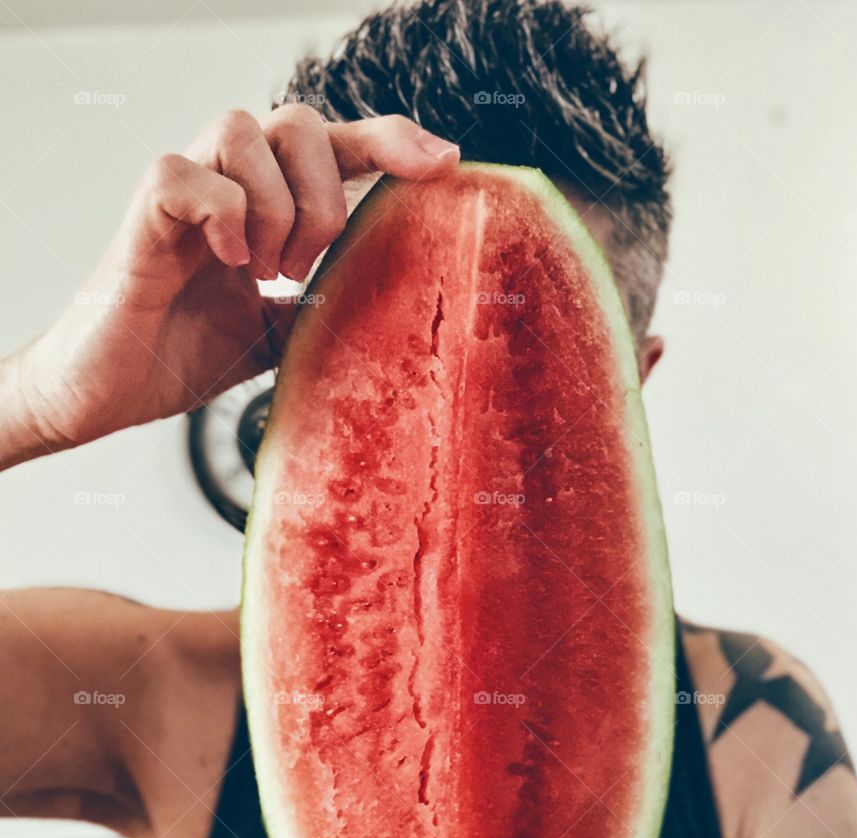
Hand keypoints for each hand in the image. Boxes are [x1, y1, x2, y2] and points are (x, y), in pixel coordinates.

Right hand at [3, 110, 458, 465]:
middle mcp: (227, 187)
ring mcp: (184, 196)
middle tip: (304, 269)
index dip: (390, 141)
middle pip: (297, 120)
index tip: (444, 164)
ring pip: (243, 129)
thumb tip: (394, 312)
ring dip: (274, 207)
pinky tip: (229, 263)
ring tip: (263, 272)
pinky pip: (186, 174)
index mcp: (265, 207)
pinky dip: (222, 213)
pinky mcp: (143, 217)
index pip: (334, 148)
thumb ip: (322, 310)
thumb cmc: (182, 355)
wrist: (108, 394)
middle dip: (324, 194)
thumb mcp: (275, 335)